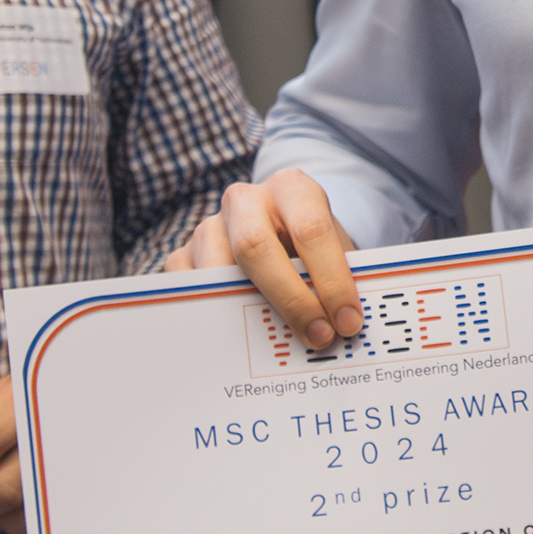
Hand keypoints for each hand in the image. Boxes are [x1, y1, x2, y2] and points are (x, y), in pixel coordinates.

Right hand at [163, 170, 362, 349]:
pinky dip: (213, 317)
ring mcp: (210, 227)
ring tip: (278, 344)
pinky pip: (188, 290)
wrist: (283, 236)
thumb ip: (338, 281)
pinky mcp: (184, 256)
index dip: (332, 280)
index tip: (348, 322)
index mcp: (291, 189)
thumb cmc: (314, 250)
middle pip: (254, 246)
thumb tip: (342, 328)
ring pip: (216, 271)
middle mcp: (245, 200)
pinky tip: (238, 339)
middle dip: (291, 299)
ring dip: (248, 313)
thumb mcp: (335, 253)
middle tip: (318, 337)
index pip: (310, 229)